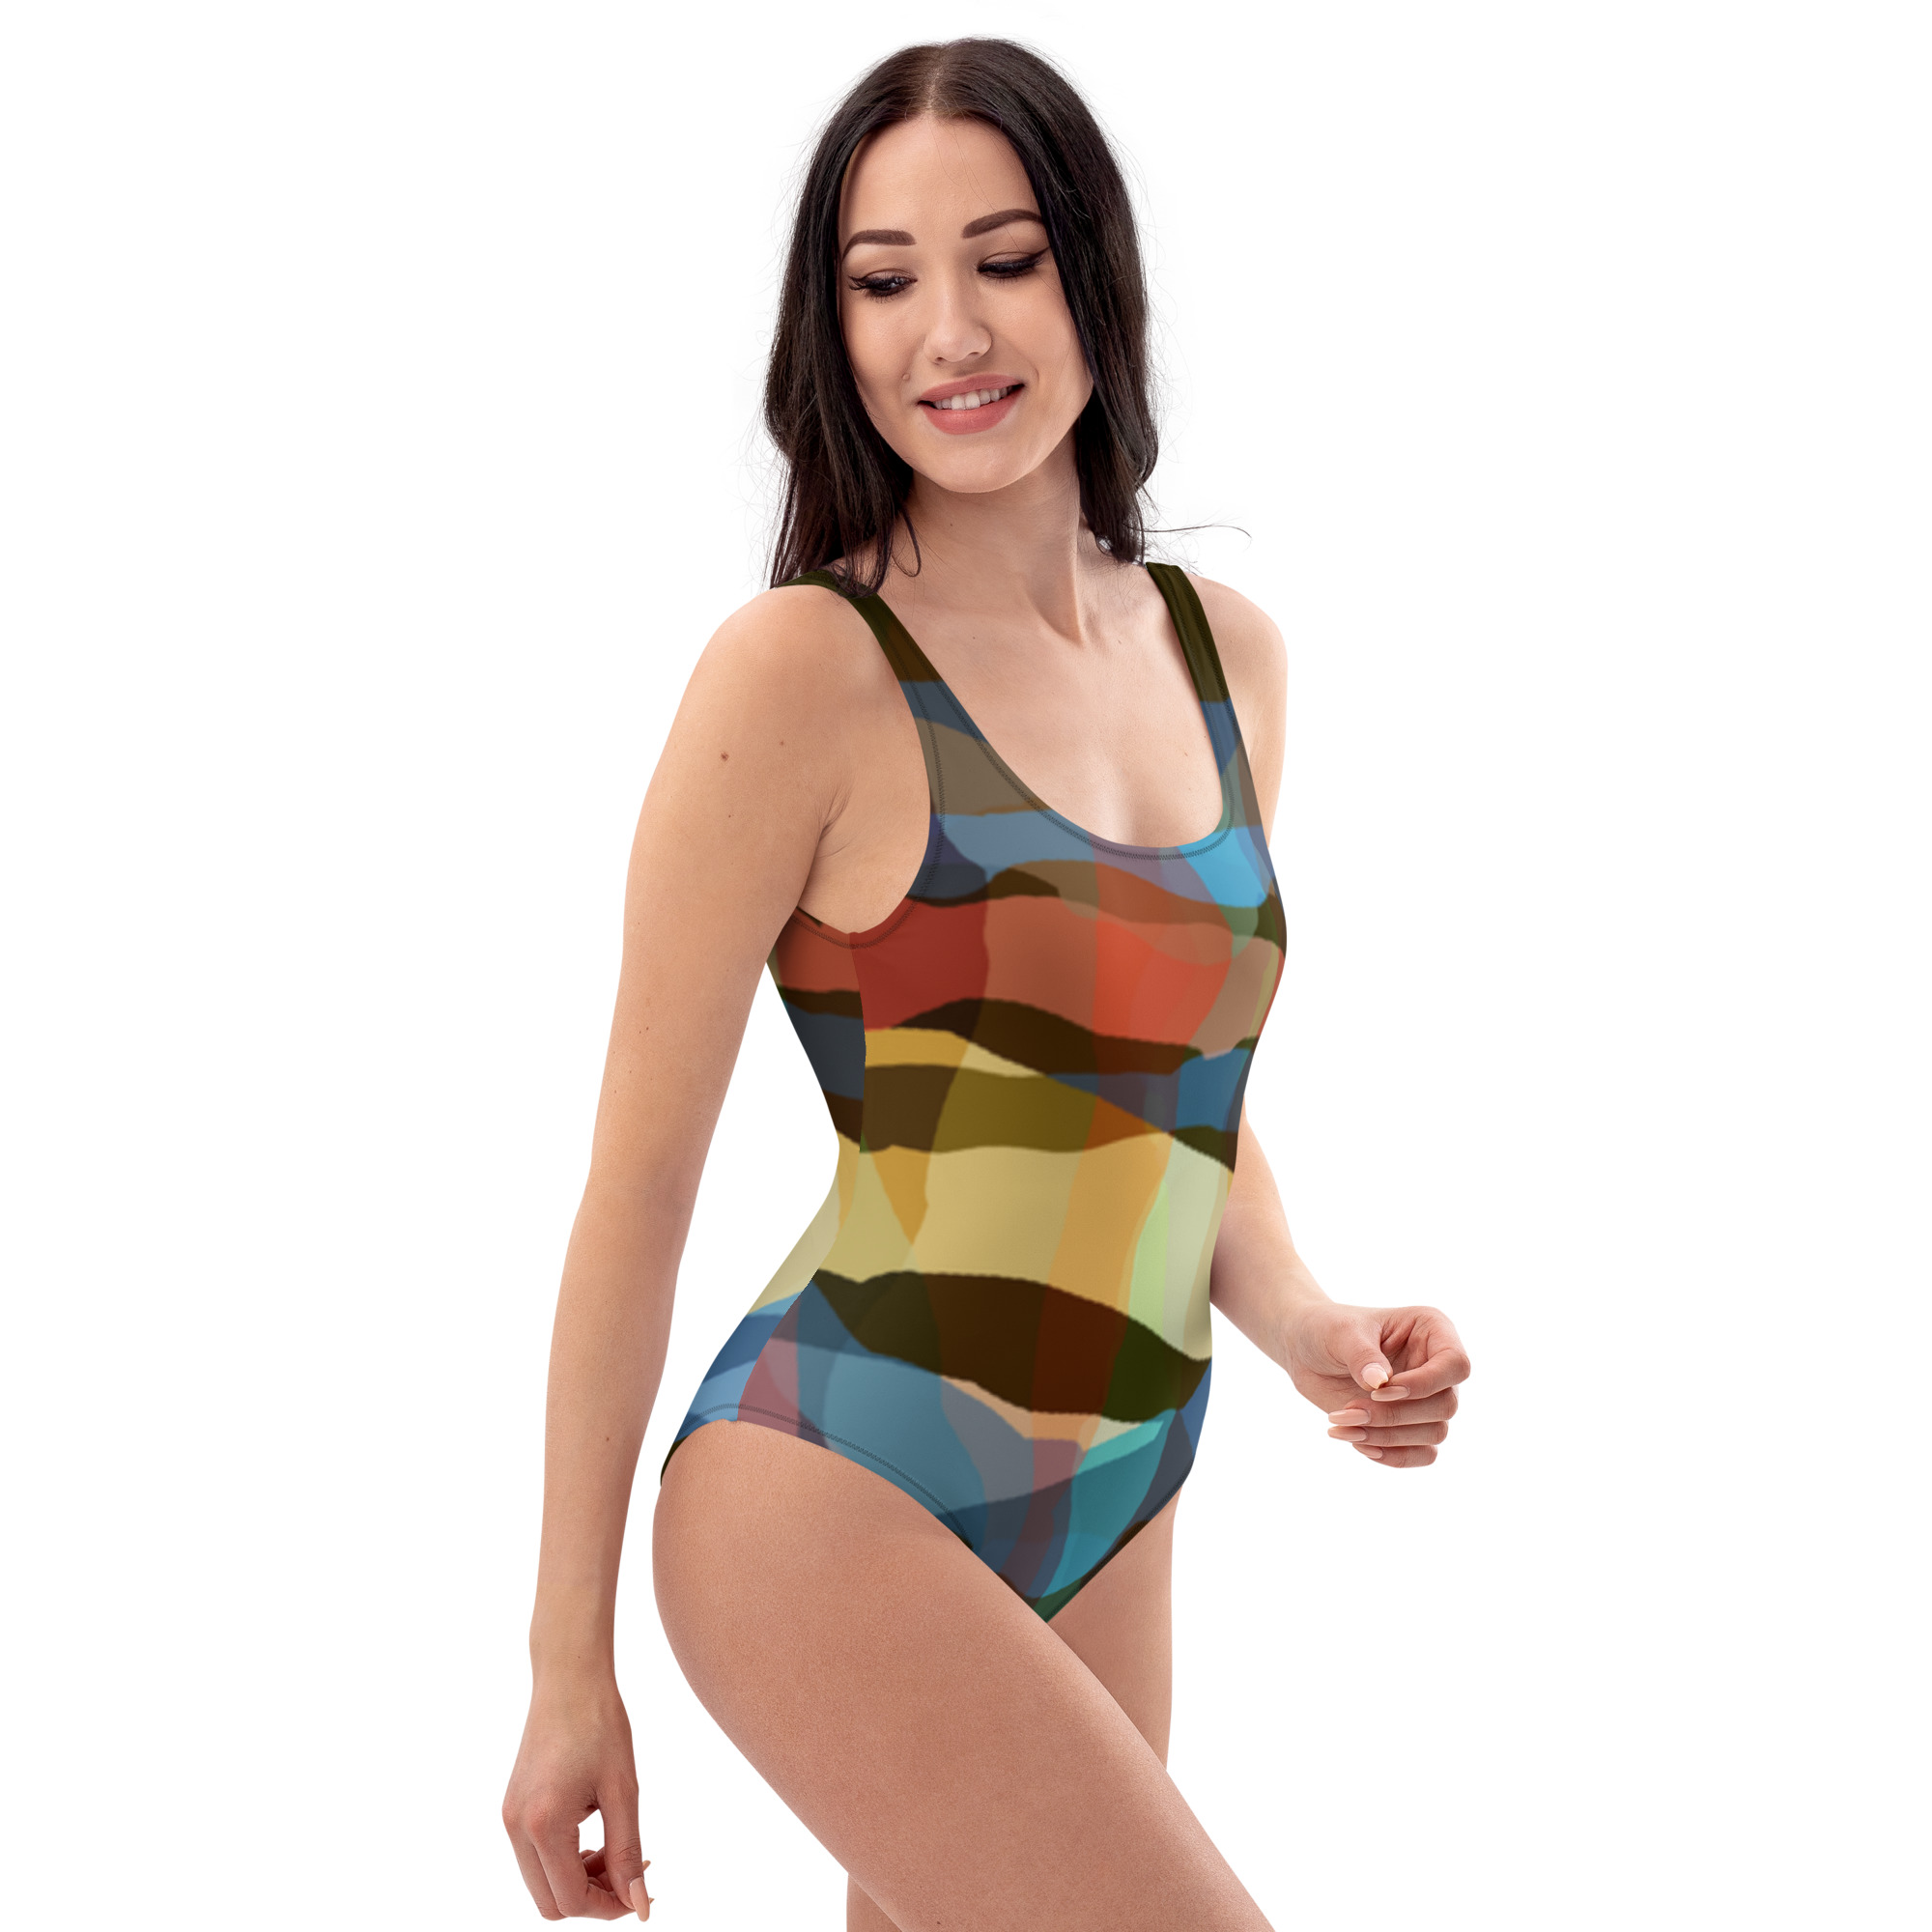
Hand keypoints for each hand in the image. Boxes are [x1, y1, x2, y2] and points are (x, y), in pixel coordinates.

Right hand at [503, 1676, 651, 1919]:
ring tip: (616, 1853)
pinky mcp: (512, 1807)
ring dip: (579, 1880)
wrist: (569, 1677)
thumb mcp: (623, 1791)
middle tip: (631, 1873)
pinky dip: (564, 1860)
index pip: (571, 1900)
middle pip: (550, 1903)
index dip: (609, 1907)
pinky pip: (534, 1856)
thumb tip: (640, 1906)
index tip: (641, 1893)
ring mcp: (509, 1817)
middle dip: (592, 1899)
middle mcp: (516, 1827)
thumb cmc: (600, 1724)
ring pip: (540, 1883)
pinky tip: (594, 1838)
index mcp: (544, 1825)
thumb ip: (628, 1853)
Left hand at [1280, 1302, 1470, 1466]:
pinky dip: (1392, 1455)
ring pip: (1435, 1433)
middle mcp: (1436, 1366)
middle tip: (1349, 1410)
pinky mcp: (1411, 1425)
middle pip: (1445, 1405)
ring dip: (1387, 1436)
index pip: (1455, 1364)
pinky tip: (1357, 1442)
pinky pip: (1424, 1453)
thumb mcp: (1340, 1332)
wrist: (1304, 1349)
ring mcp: (1427, 1397)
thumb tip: (1380, 1382)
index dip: (1424, 1383)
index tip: (1379, 1390)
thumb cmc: (1327, 1328)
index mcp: (1431, 1330)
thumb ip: (1362, 1355)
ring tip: (1341, 1424)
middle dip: (1395, 1414)